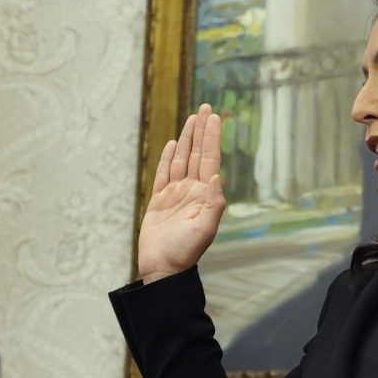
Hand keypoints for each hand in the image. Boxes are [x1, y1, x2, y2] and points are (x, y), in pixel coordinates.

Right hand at [137, 104, 225, 283]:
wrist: (164, 269)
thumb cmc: (185, 252)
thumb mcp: (205, 228)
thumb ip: (213, 202)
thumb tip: (217, 175)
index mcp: (205, 194)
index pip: (209, 158)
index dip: (211, 137)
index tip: (214, 117)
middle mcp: (192, 190)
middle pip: (197, 153)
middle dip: (201, 131)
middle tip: (206, 107)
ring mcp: (176, 194)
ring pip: (181, 159)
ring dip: (186, 139)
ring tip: (192, 119)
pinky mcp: (159, 201)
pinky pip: (163, 174)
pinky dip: (168, 158)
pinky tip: (172, 145)